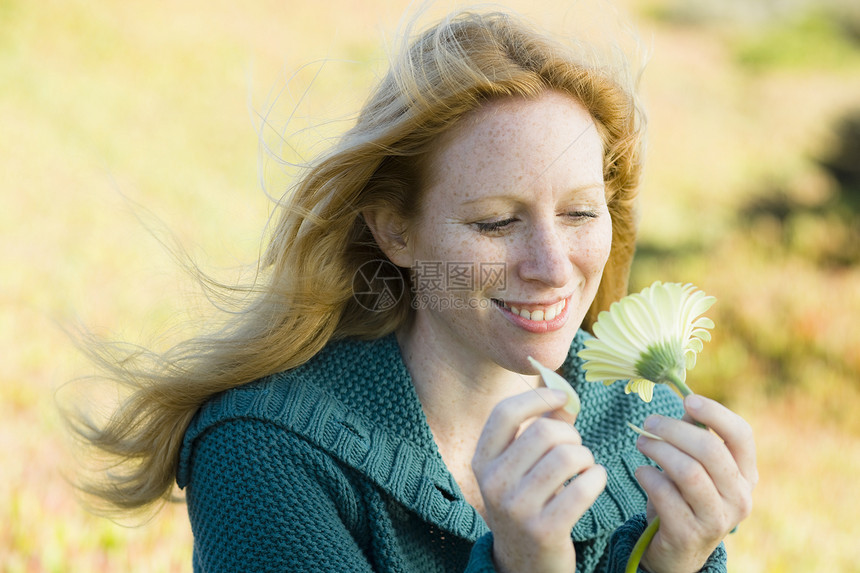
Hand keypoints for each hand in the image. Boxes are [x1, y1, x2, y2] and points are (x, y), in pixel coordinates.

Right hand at [471, 388, 606, 572]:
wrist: (524, 565)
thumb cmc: (527, 503)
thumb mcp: (520, 468)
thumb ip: (540, 428)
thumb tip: (565, 395)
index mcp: (482, 461)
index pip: (505, 414)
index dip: (537, 397)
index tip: (562, 395)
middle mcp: (494, 483)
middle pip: (543, 432)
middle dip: (571, 434)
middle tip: (576, 448)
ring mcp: (517, 508)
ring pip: (567, 456)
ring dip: (586, 457)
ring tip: (584, 468)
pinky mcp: (545, 530)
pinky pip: (583, 487)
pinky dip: (597, 477)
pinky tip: (593, 481)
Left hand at [636, 395, 757, 572]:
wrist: (677, 550)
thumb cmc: (685, 498)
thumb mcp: (696, 467)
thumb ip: (694, 436)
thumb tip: (685, 401)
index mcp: (746, 475)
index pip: (742, 435)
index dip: (715, 413)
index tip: (688, 400)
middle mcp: (739, 498)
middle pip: (710, 450)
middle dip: (674, 430)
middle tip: (649, 423)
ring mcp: (717, 519)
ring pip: (688, 472)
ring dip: (658, 450)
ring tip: (641, 443)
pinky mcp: (689, 534)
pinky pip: (665, 494)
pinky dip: (648, 477)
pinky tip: (641, 472)